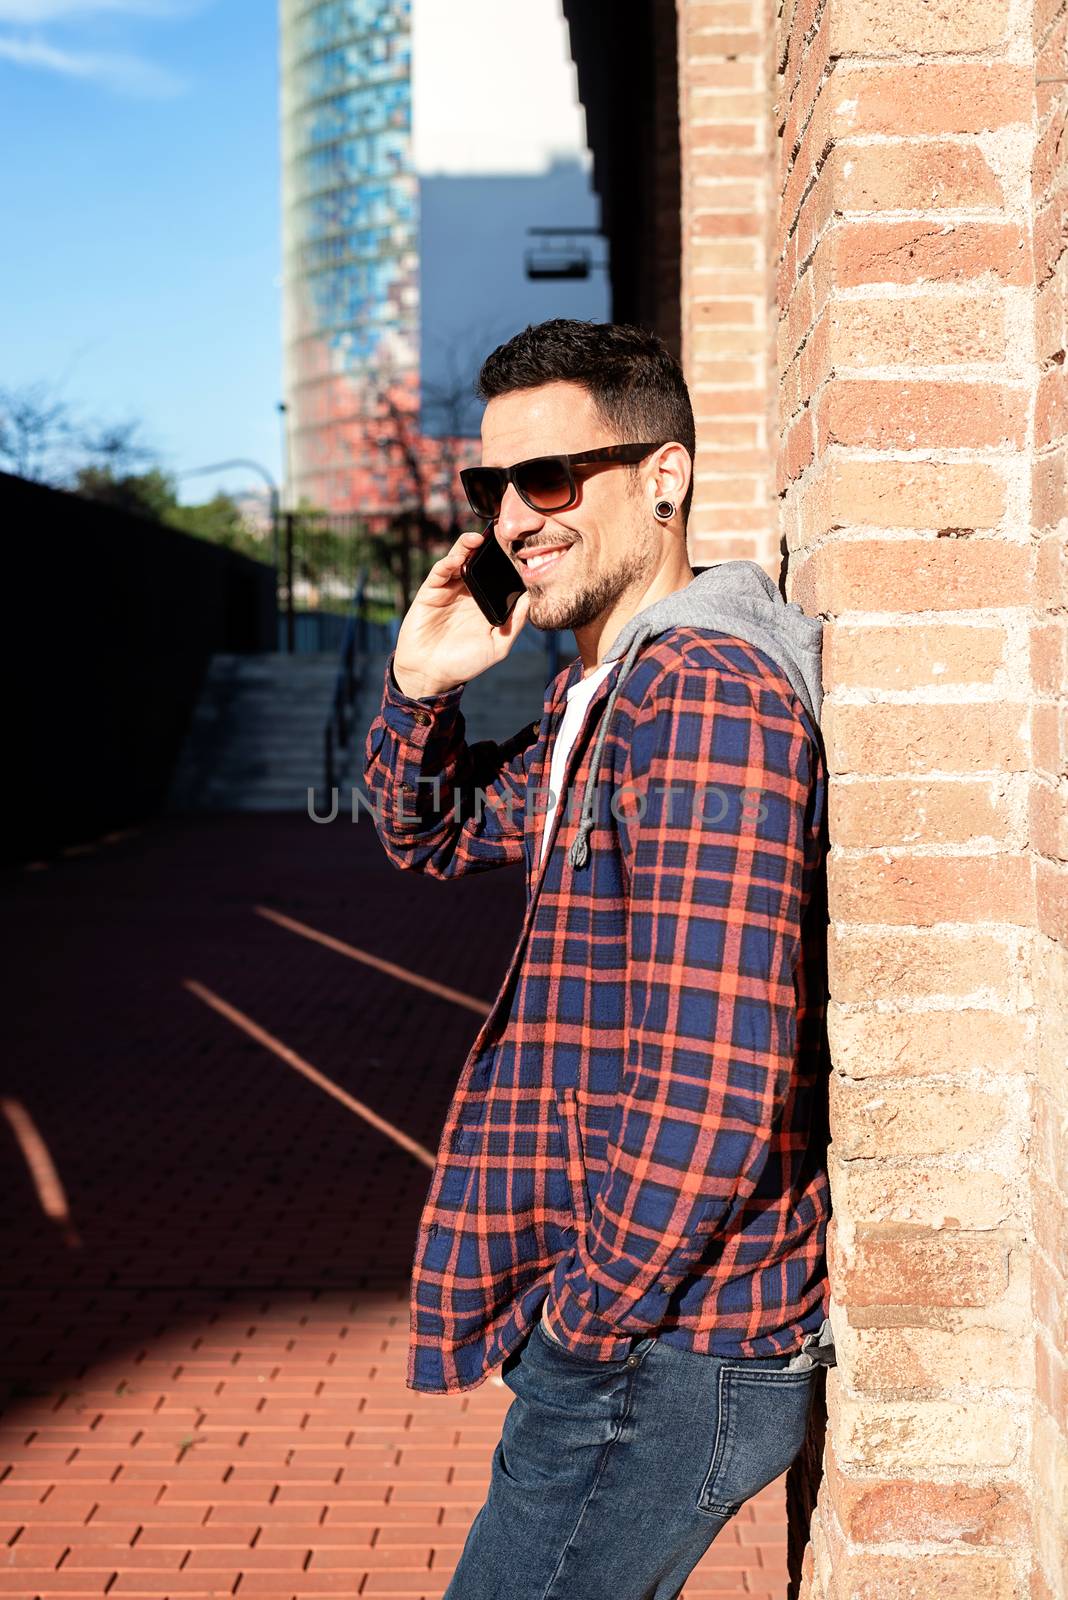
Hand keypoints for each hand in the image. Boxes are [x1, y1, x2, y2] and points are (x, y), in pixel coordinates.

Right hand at [392, 527, 530, 697]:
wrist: (432, 675)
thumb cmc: (464, 663)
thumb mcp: (498, 646)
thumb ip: (514, 623)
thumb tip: (531, 599)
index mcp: (484, 603)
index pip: (496, 576)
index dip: (505, 561)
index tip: (519, 547)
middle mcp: (467, 593)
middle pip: (478, 564)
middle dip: (487, 548)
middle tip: (499, 534)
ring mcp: (448, 591)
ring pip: (458, 562)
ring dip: (466, 548)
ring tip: (477, 540)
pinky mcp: (430, 593)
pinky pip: (439, 573)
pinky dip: (447, 562)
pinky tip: (457, 558)